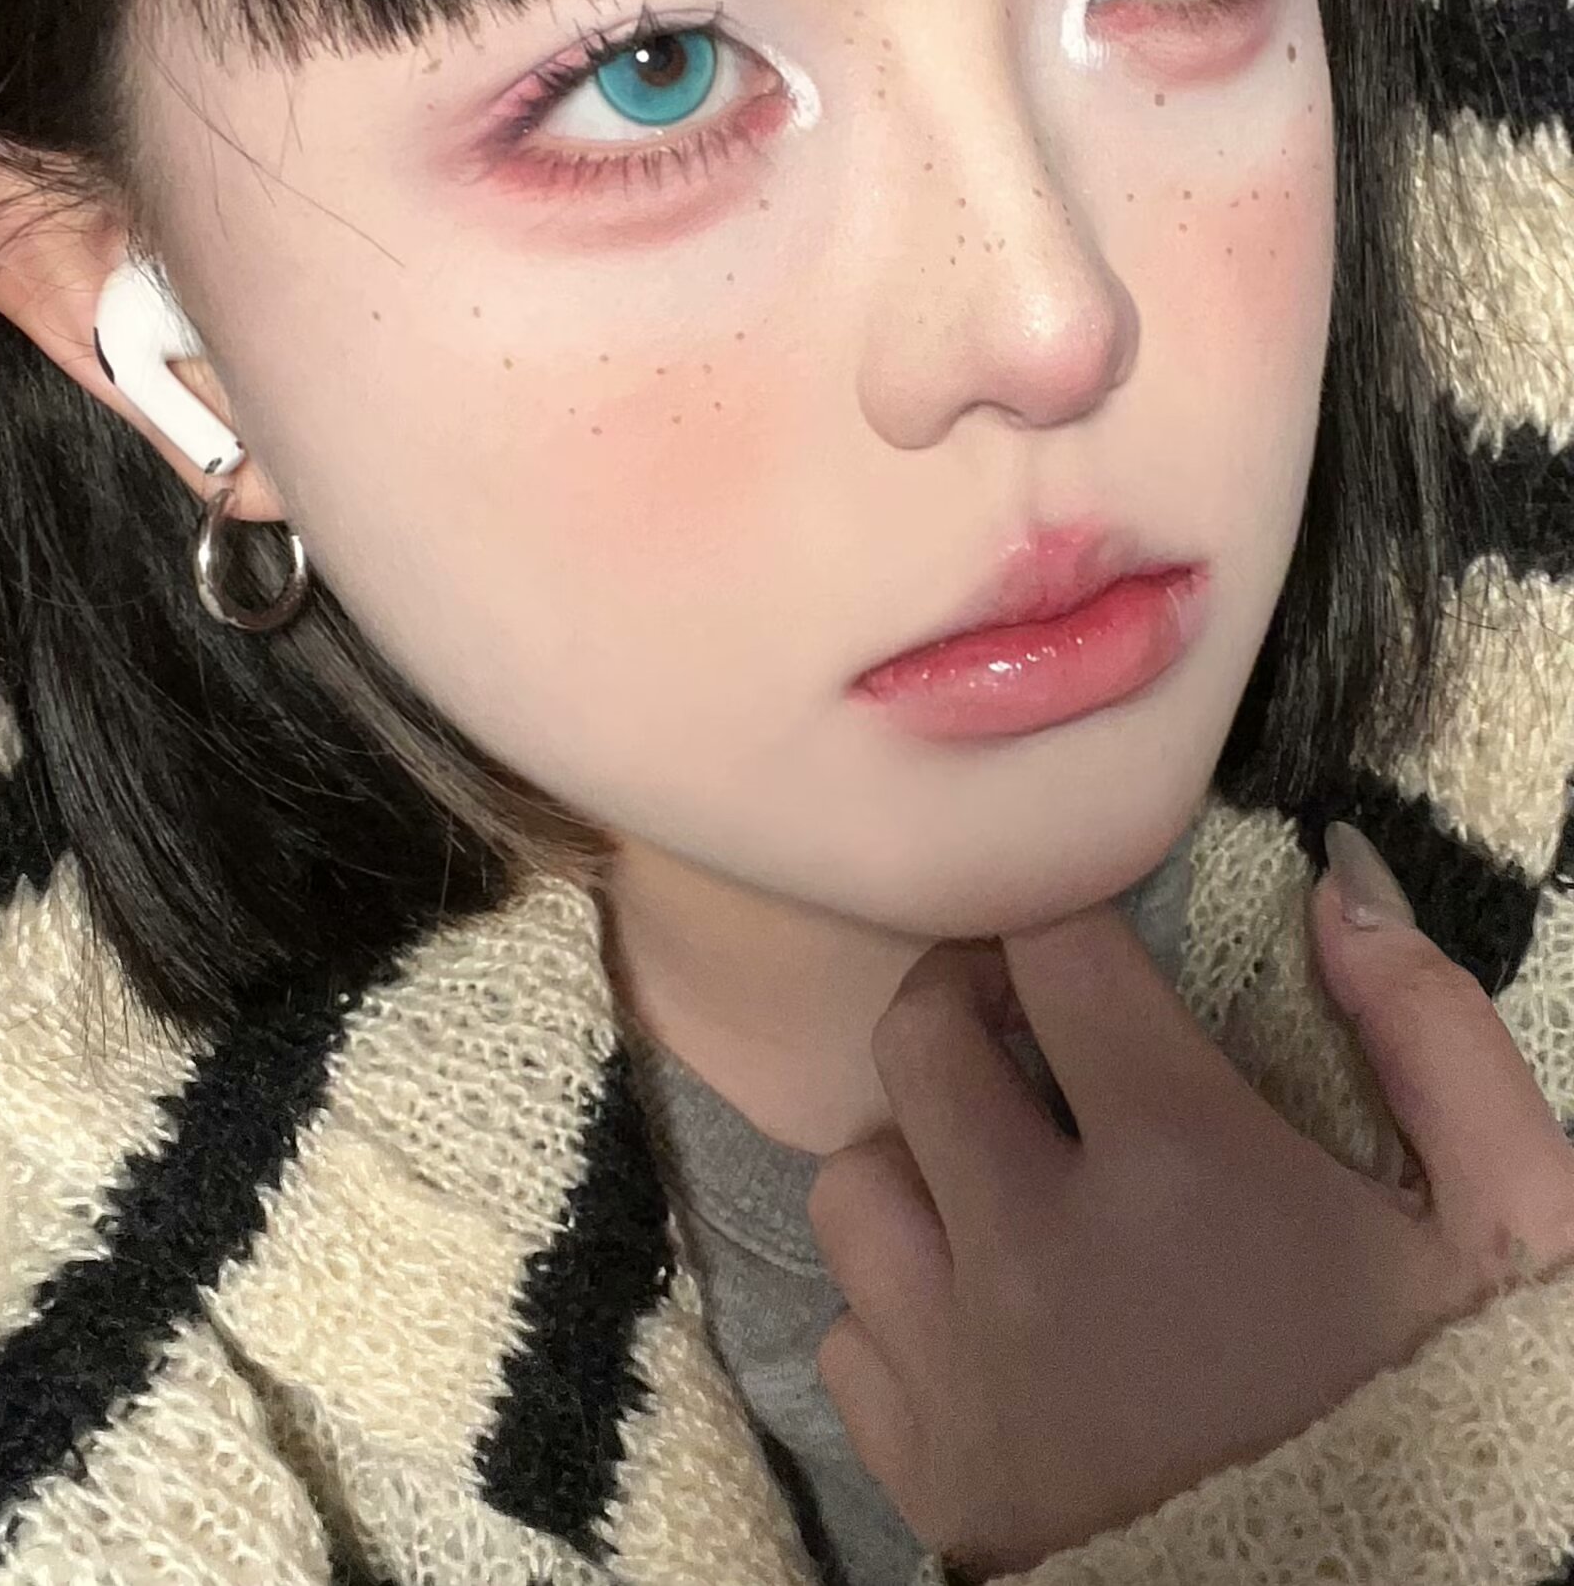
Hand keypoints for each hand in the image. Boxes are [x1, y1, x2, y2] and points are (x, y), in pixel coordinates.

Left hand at [807, 825, 1573, 1580]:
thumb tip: (1338, 883)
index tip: (1085, 942)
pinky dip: (899, 1308)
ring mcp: (960, 1367)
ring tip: (993, 1177)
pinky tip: (983, 1319)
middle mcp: (1034, 1248)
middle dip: (968, 999)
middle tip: (1021, 1019)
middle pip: (918, 1039)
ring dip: (919, 1158)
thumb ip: (1434, 1038)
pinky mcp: (925, 1473)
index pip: (1051, 951)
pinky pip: (849, 1336)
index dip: (1061, 919)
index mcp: (1179, 1163)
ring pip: (857, 1181)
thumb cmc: (1440, 1418)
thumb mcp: (1506, 1231)